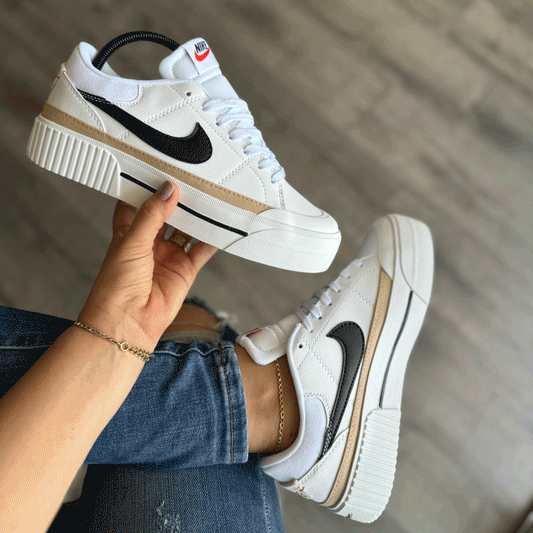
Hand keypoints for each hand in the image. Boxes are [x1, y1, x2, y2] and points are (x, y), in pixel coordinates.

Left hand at [78, 181, 216, 353]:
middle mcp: (150, 241)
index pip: (139, 202)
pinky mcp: (185, 269)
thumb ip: (152, 215)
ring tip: (211, 197)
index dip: (149, 186)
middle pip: (168, 213)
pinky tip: (222, 226)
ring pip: (187, 229)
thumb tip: (168, 190)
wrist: (128, 323)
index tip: (162, 167)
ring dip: (198, 216)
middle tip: (194, 179)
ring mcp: (169, 255)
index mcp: (129, 231)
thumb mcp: (131, 243)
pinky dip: (213, 239)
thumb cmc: (116, 287)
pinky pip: (202, 249)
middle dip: (180, 198)